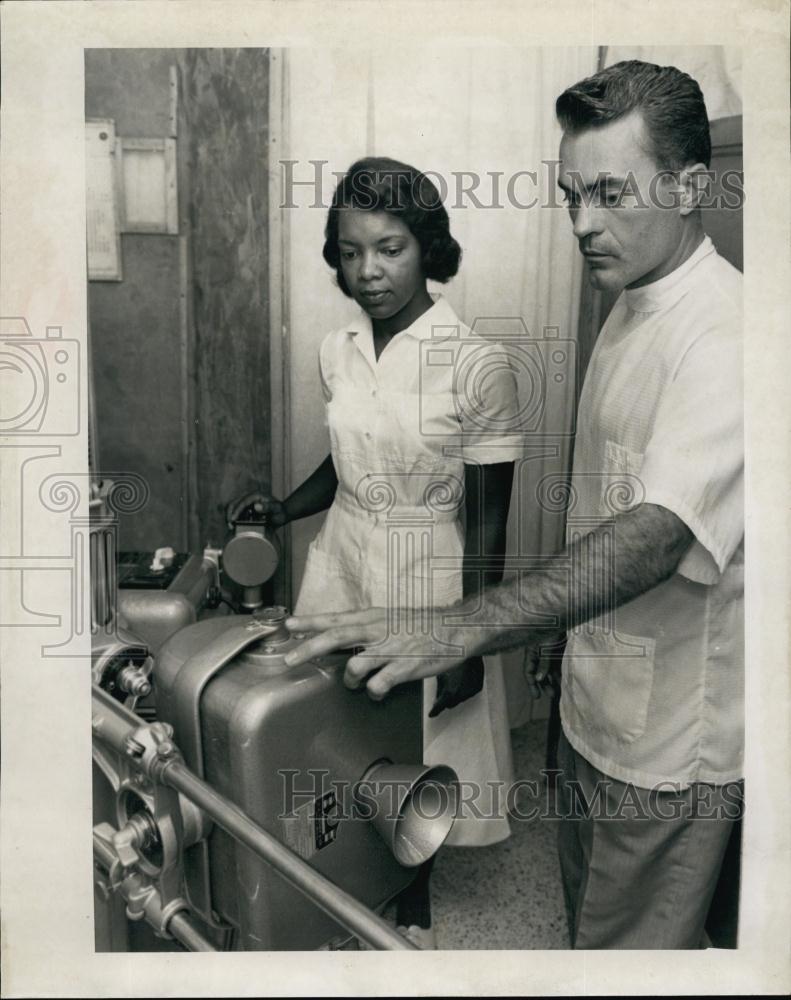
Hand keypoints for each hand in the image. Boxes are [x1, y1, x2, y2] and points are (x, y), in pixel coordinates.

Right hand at [225, 491, 286, 529]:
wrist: (282, 513)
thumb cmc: (280, 512)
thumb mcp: (276, 509)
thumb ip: (268, 507)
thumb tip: (256, 506)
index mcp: (256, 495)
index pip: (242, 502)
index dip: (236, 510)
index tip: (233, 519)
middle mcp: (249, 496)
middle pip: (234, 502)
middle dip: (229, 513)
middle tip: (230, 525)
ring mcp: (246, 502)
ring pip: (232, 506)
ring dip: (229, 515)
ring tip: (230, 526)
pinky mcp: (245, 507)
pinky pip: (235, 511)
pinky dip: (232, 517)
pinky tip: (233, 525)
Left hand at [284, 607, 476, 700]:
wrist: (454, 629)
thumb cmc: (419, 625)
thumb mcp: (387, 618)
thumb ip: (363, 627)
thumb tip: (335, 636)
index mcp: (372, 617)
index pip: (335, 618)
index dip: (310, 622)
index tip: (288, 625)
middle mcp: (378, 630)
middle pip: (336, 637)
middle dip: (309, 648)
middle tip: (289, 659)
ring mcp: (391, 649)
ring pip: (355, 666)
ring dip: (348, 680)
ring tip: (352, 684)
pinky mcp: (404, 667)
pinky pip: (378, 685)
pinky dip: (374, 693)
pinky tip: (378, 692)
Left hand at [429, 656, 483, 716]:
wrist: (468, 652)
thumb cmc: (451, 661)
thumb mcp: (440, 675)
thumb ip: (439, 689)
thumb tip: (437, 699)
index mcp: (448, 693)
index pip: (439, 707)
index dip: (435, 711)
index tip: (431, 714)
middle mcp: (460, 696)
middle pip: (451, 704)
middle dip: (447, 699)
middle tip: (445, 690)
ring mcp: (470, 693)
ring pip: (461, 698)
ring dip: (457, 693)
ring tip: (456, 678)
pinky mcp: (477, 688)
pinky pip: (469, 693)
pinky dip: (466, 688)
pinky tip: (464, 678)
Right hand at [524, 633, 564, 698]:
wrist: (560, 617)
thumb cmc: (549, 630)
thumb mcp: (546, 648)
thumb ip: (543, 663)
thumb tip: (539, 679)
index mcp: (531, 653)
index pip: (529, 672)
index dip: (532, 684)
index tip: (537, 696)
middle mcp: (538, 654)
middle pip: (539, 672)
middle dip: (544, 685)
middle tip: (551, 695)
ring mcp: (548, 652)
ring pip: (549, 669)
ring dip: (553, 680)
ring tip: (558, 691)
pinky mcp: (557, 650)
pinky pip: (557, 664)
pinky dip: (559, 672)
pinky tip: (563, 680)